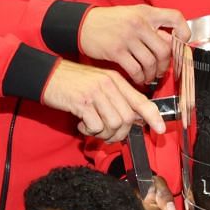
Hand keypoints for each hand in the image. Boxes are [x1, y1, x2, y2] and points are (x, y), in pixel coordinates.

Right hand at [42, 61, 168, 141]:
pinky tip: (82, 125)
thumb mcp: (100, 85)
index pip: (141, 100)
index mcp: (116, 80)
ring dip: (104, 133)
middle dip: (119, 133)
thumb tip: (134, 119)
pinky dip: (90, 131)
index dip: (153, 116)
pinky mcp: (82, 102)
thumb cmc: (74, 83)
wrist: (48, 76)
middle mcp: (109, 85)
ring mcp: (96, 93)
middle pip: (128, 118)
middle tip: (106, 133)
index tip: (160, 129)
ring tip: (92, 128)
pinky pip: (96, 126)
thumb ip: (117, 99)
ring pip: (114, 124)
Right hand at [78, 3, 185, 85]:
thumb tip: (171, 42)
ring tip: (149, 77)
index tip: (182, 43)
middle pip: (165, 49)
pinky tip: (139, 79)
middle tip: (161, 70)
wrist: (83, 24)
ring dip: (152, 74)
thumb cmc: (110, 21)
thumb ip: (151, 25)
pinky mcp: (116, 51)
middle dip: (166, 65)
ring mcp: (127, 37)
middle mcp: (138, 23)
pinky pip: (135, 69)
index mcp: (146, 12)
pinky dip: (140, 78)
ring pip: (151, 62)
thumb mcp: (133, 14)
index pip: (175, 17)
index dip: (184, 31)